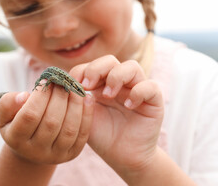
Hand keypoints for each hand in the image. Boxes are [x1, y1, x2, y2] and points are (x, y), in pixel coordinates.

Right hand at [0, 83, 93, 164]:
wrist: (31, 148)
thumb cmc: (17, 123)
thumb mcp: (5, 114)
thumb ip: (9, 103)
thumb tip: (25, 96)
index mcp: (16, 140)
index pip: (29, 116)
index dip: (39, 96)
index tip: (45, 80)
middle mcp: (36, 151)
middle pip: (51, 122)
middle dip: (59, 97)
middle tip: (62, 80)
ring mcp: (55, 155)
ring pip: (69, 129)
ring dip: (75, 105)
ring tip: (74, 87)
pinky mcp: (72, 154)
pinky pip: (82, 134)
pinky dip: (87, 115)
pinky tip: (86, 98)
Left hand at [70, 55, 163, 171]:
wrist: (121, 157)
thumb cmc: (101, 135)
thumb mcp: (84, 116)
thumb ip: (75, 99)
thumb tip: (64, 81)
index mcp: (101, 84)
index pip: (91, 65)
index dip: (81, 71)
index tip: (73, 85)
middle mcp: (119, 83)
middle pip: (110, 60)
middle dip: (96, 69)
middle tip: (87, 86)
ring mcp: (137, 89)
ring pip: (132, 67)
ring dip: (116, 77)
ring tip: (108, 96)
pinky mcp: (153, 101)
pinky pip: (151, 86)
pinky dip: (138, 92)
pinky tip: (128, 106)